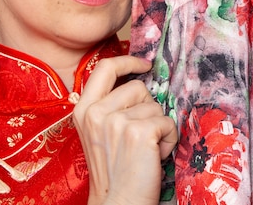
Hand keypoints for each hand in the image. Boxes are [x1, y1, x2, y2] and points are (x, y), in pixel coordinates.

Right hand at [72, 56, 176, 204]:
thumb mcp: (99, 132)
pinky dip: (169, 140)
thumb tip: (140, 83)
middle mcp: (96, 113)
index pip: (105, 68)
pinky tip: (155, 156)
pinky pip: (168, 122)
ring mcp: (116, 122)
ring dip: (158, 127)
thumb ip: (110, 106)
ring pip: (155, 106)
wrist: (118, 202)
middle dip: (148, 108)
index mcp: (83, 109)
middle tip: (141, 134)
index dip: (128, 61)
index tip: (144, 65)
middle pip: (137, 87)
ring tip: (146, 149)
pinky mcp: (139, 132)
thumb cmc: (114, 170)